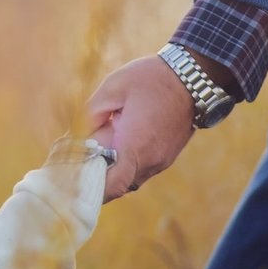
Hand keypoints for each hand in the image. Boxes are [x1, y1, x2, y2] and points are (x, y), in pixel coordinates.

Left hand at [85, 53, 200, 200]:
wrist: (193, 77)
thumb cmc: (150, 79)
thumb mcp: (112, 88)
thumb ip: (91, 114)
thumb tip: (75, 136)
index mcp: (135, 145)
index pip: (112, 185)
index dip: (91, 191)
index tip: (74, 184)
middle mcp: (151, 160)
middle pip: (119, 186)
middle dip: (97, 181)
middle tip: (78, 167)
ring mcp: (162, 160)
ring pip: (131, 179)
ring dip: (113, 173)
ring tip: (95, 156)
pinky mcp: (168, 156)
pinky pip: (142, 170)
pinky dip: (126, 166)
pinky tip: (116, 149)